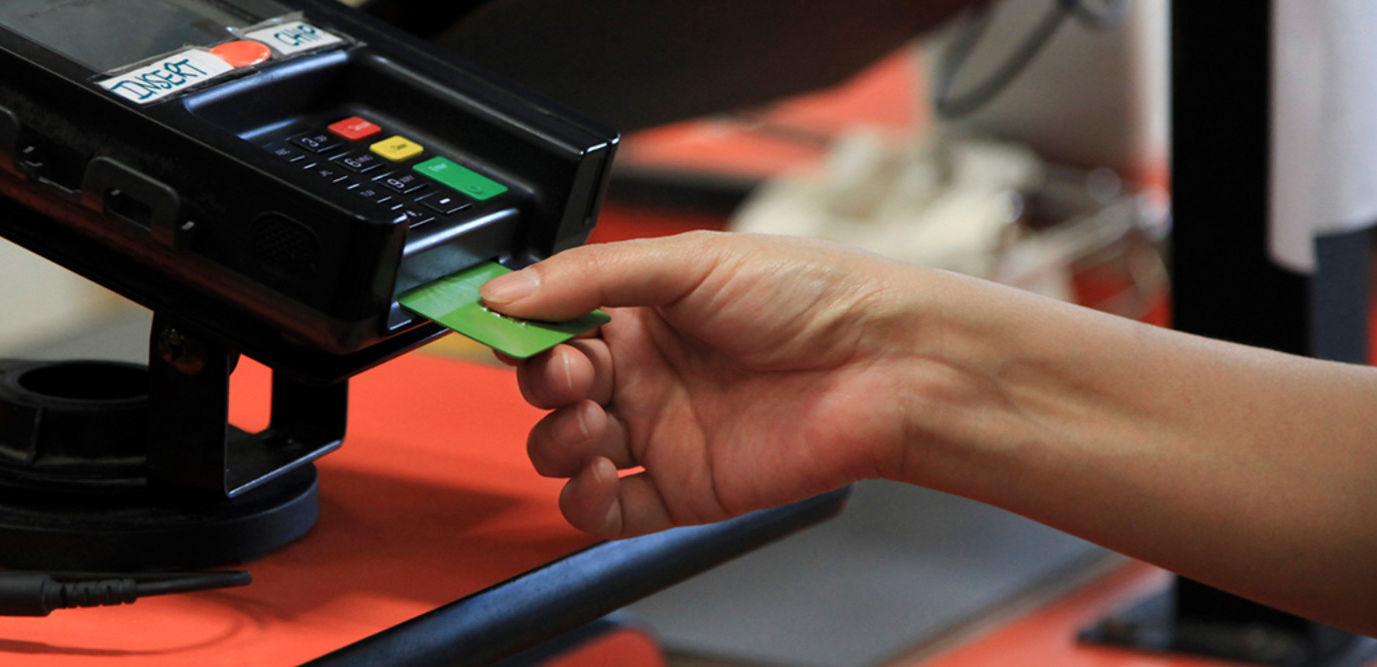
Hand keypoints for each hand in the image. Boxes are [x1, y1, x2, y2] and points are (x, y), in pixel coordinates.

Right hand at [484, 231, 952, 537]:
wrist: (886, 365)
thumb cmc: (813, 296)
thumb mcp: (688, 261)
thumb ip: (590, 277)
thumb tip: (507, 291)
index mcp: (641, 312)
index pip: (552, 324)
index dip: (520, 328)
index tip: (490, 325)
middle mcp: (647, 373)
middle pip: (552, 389)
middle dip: (543, 382)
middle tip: (565, 371)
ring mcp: (664, 433)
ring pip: (570, 450)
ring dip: (557, 441)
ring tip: (586, 424)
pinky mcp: (685, 490)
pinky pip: (613, 512)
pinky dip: (587, 502)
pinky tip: (599, 476)